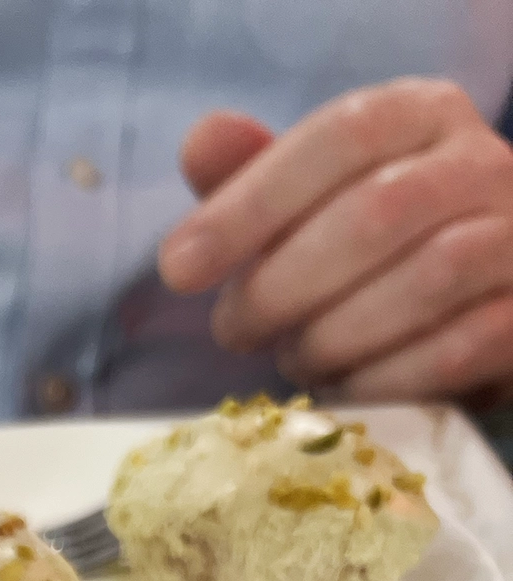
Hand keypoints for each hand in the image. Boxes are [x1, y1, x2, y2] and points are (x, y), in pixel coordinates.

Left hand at [160, 80, 512, 402]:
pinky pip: (455, 350)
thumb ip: (259, 174)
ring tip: (295, 359)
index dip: (250, 203)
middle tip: (235, 331)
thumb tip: (204, 141)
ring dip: (335, 335)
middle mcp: (480, 163)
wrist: (480, 303)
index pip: (337, 136)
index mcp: (421, 115)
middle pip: (375, 214)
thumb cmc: (378, 250)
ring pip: (423, 280)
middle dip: (283, 285)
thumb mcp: (315, 199)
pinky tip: (345, 387)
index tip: (179, 267)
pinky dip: (383, 378)